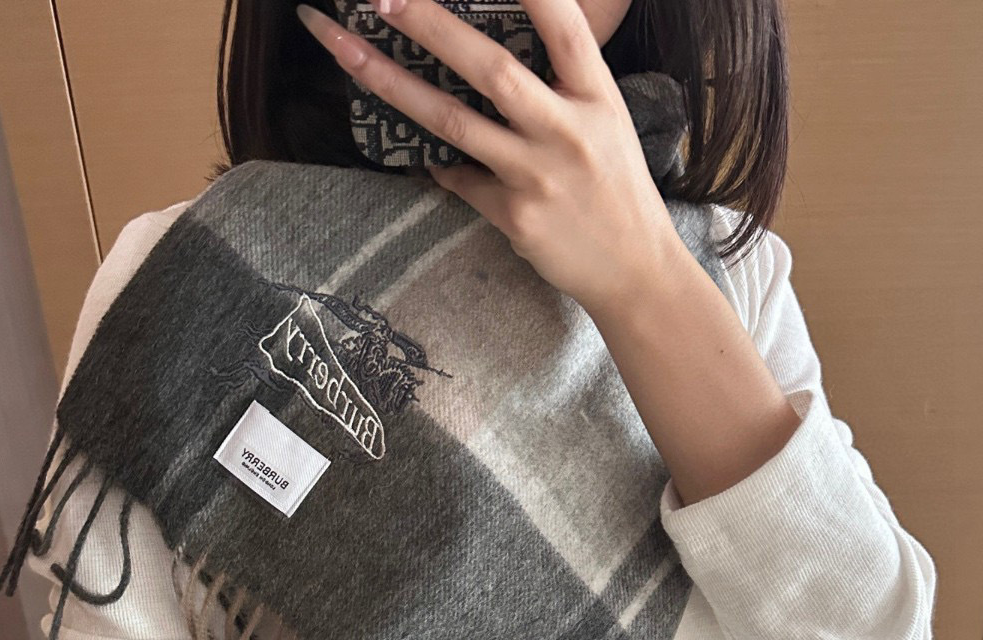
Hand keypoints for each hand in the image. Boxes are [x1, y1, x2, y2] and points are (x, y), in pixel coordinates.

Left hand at [295, 0, 683, 314]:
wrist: (636, 271)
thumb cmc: (617, 190)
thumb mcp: (607, 122)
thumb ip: (563, 83)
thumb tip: (491, 50)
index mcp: (597, 96)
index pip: (564, 26)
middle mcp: (567, 130)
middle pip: (490, 68)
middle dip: (430, 25)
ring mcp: (537, 175)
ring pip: (452, 121)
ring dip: (392, 84)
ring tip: (346, 51)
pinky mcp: (515, 217)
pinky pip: (457, 178)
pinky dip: (434, 161)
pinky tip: (417, 149)